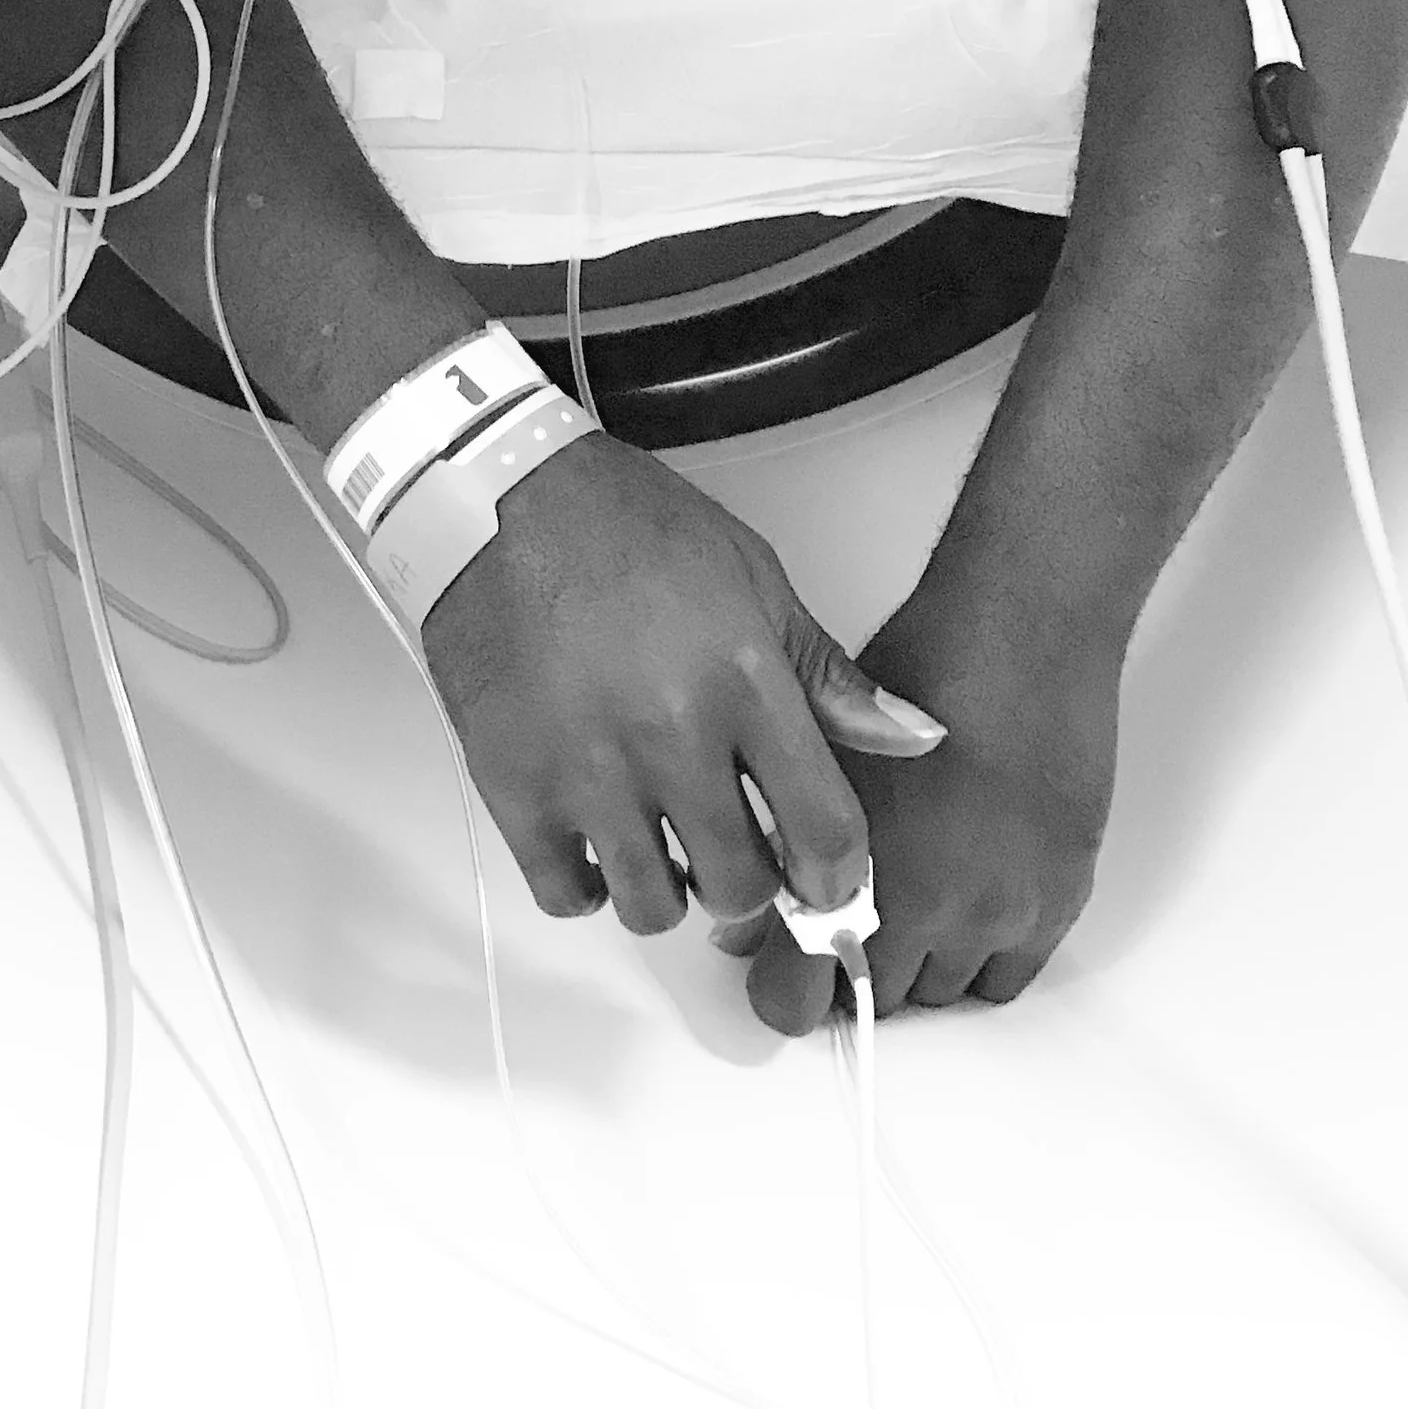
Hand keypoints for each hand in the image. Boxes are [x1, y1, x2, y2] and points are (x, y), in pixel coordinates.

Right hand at [420, 433, 944, 935]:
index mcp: (743, 681)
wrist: (494, 500)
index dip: (838, 876)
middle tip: (738, 853)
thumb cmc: (624, 526)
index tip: (825, 877)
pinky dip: (590, 885)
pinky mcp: (514, 786)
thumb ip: (828, 674)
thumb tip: (914, 736)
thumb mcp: (752, 576)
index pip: (825, 833)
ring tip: (664, 845)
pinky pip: (568, 894)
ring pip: (655, 908)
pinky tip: (597, 841)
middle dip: (752, 883)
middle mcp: (669, 737)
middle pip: (741, 888)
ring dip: (671, 889)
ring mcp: (587, 770)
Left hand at [717, 584, 1120, 1031]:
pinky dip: (979, 958)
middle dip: (850, 968)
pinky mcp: (1056, 904)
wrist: (1026, 636)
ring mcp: (996, 913)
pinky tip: (966, 904)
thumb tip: (765, 890)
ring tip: (914, 899)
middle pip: (871, 999)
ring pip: (941, 992)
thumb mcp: (825, 747)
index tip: (780, 970)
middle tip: (848, 921)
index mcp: (851, 870)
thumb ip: (793, 835)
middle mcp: (925, 910)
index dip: (782, 987)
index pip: (793, 997)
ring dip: (919, 962)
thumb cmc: (929, 663)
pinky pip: (1006, 979)